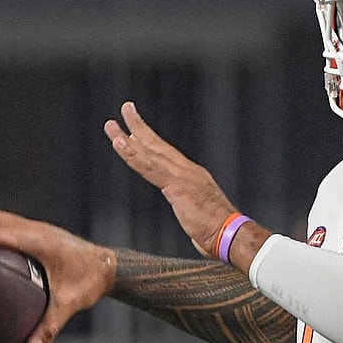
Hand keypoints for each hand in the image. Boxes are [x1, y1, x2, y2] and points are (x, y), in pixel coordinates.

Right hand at [0, 210, 115, 342]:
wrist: (106, 266)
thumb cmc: (89, 283)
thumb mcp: (70, 305)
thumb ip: (51, 325)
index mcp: (47, 244)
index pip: (15, 234)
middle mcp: (41, 231)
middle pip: (1, 218)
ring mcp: (39, 228)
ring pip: (2, 216)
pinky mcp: (37, 230)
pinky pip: (8, 222)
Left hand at [104, 101, 236, 255]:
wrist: (231, 234)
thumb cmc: (218, 231)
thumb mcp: (199, 215)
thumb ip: (190, 209)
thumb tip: (189, 215)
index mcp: (192, 176)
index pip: (166, 154)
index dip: (150, 139)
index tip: (136, 129)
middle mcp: (187, 170)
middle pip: (157, 145)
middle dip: (139, 126)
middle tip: (125, 108)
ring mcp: (182, 176)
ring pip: (149, 152)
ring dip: (127, 137)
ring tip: (111, 125)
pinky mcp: (177, 185)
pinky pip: (149, 167)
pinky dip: (133, 154)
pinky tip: (120, 144)